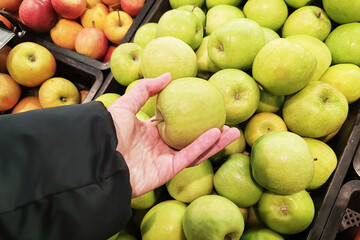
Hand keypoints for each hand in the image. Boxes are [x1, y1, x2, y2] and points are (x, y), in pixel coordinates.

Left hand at [107, 73, 239, 197]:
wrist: (98, 156)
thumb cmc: (109, 131)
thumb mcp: (126, 104)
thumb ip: (146, 89)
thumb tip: (168, 75)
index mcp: (149, 132)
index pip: (175, 124)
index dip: (192, 117)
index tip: (207, 107)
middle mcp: (159, 147)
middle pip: (190, 139)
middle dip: (210, 132)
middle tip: (227, 121)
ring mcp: (163, 160)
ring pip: (195, 150)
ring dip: (215, 142)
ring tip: (234, 131)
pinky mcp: (166, 172)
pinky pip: (188, 157)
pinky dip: (203, 146)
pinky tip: (216, 134)